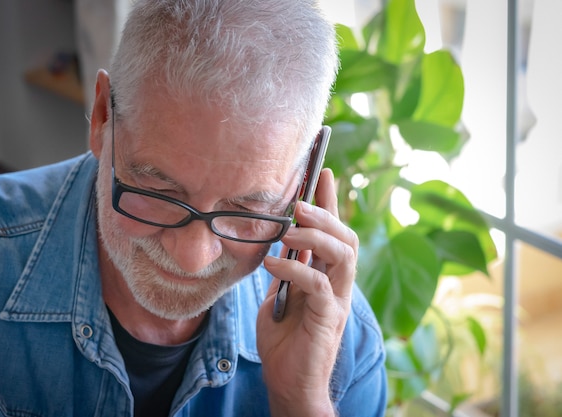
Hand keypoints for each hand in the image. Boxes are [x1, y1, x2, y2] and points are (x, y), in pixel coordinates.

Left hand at [256, 168, 358, 416]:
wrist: (288, 381)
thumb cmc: (284, 340)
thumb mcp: (279, 296)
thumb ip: (285, 271)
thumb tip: (277, 244)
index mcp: (326, 276)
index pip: (334, 232)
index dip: (330, 201)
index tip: (322, 172)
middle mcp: (338, 284)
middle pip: (347, 237)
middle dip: (326, 213)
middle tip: (299, 202)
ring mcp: (336, 300)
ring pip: (343, 254)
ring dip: (317, 235)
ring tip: (289, 229)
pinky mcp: (328, 317)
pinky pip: (318, 283)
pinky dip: (294, 268)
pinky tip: (271, 264)